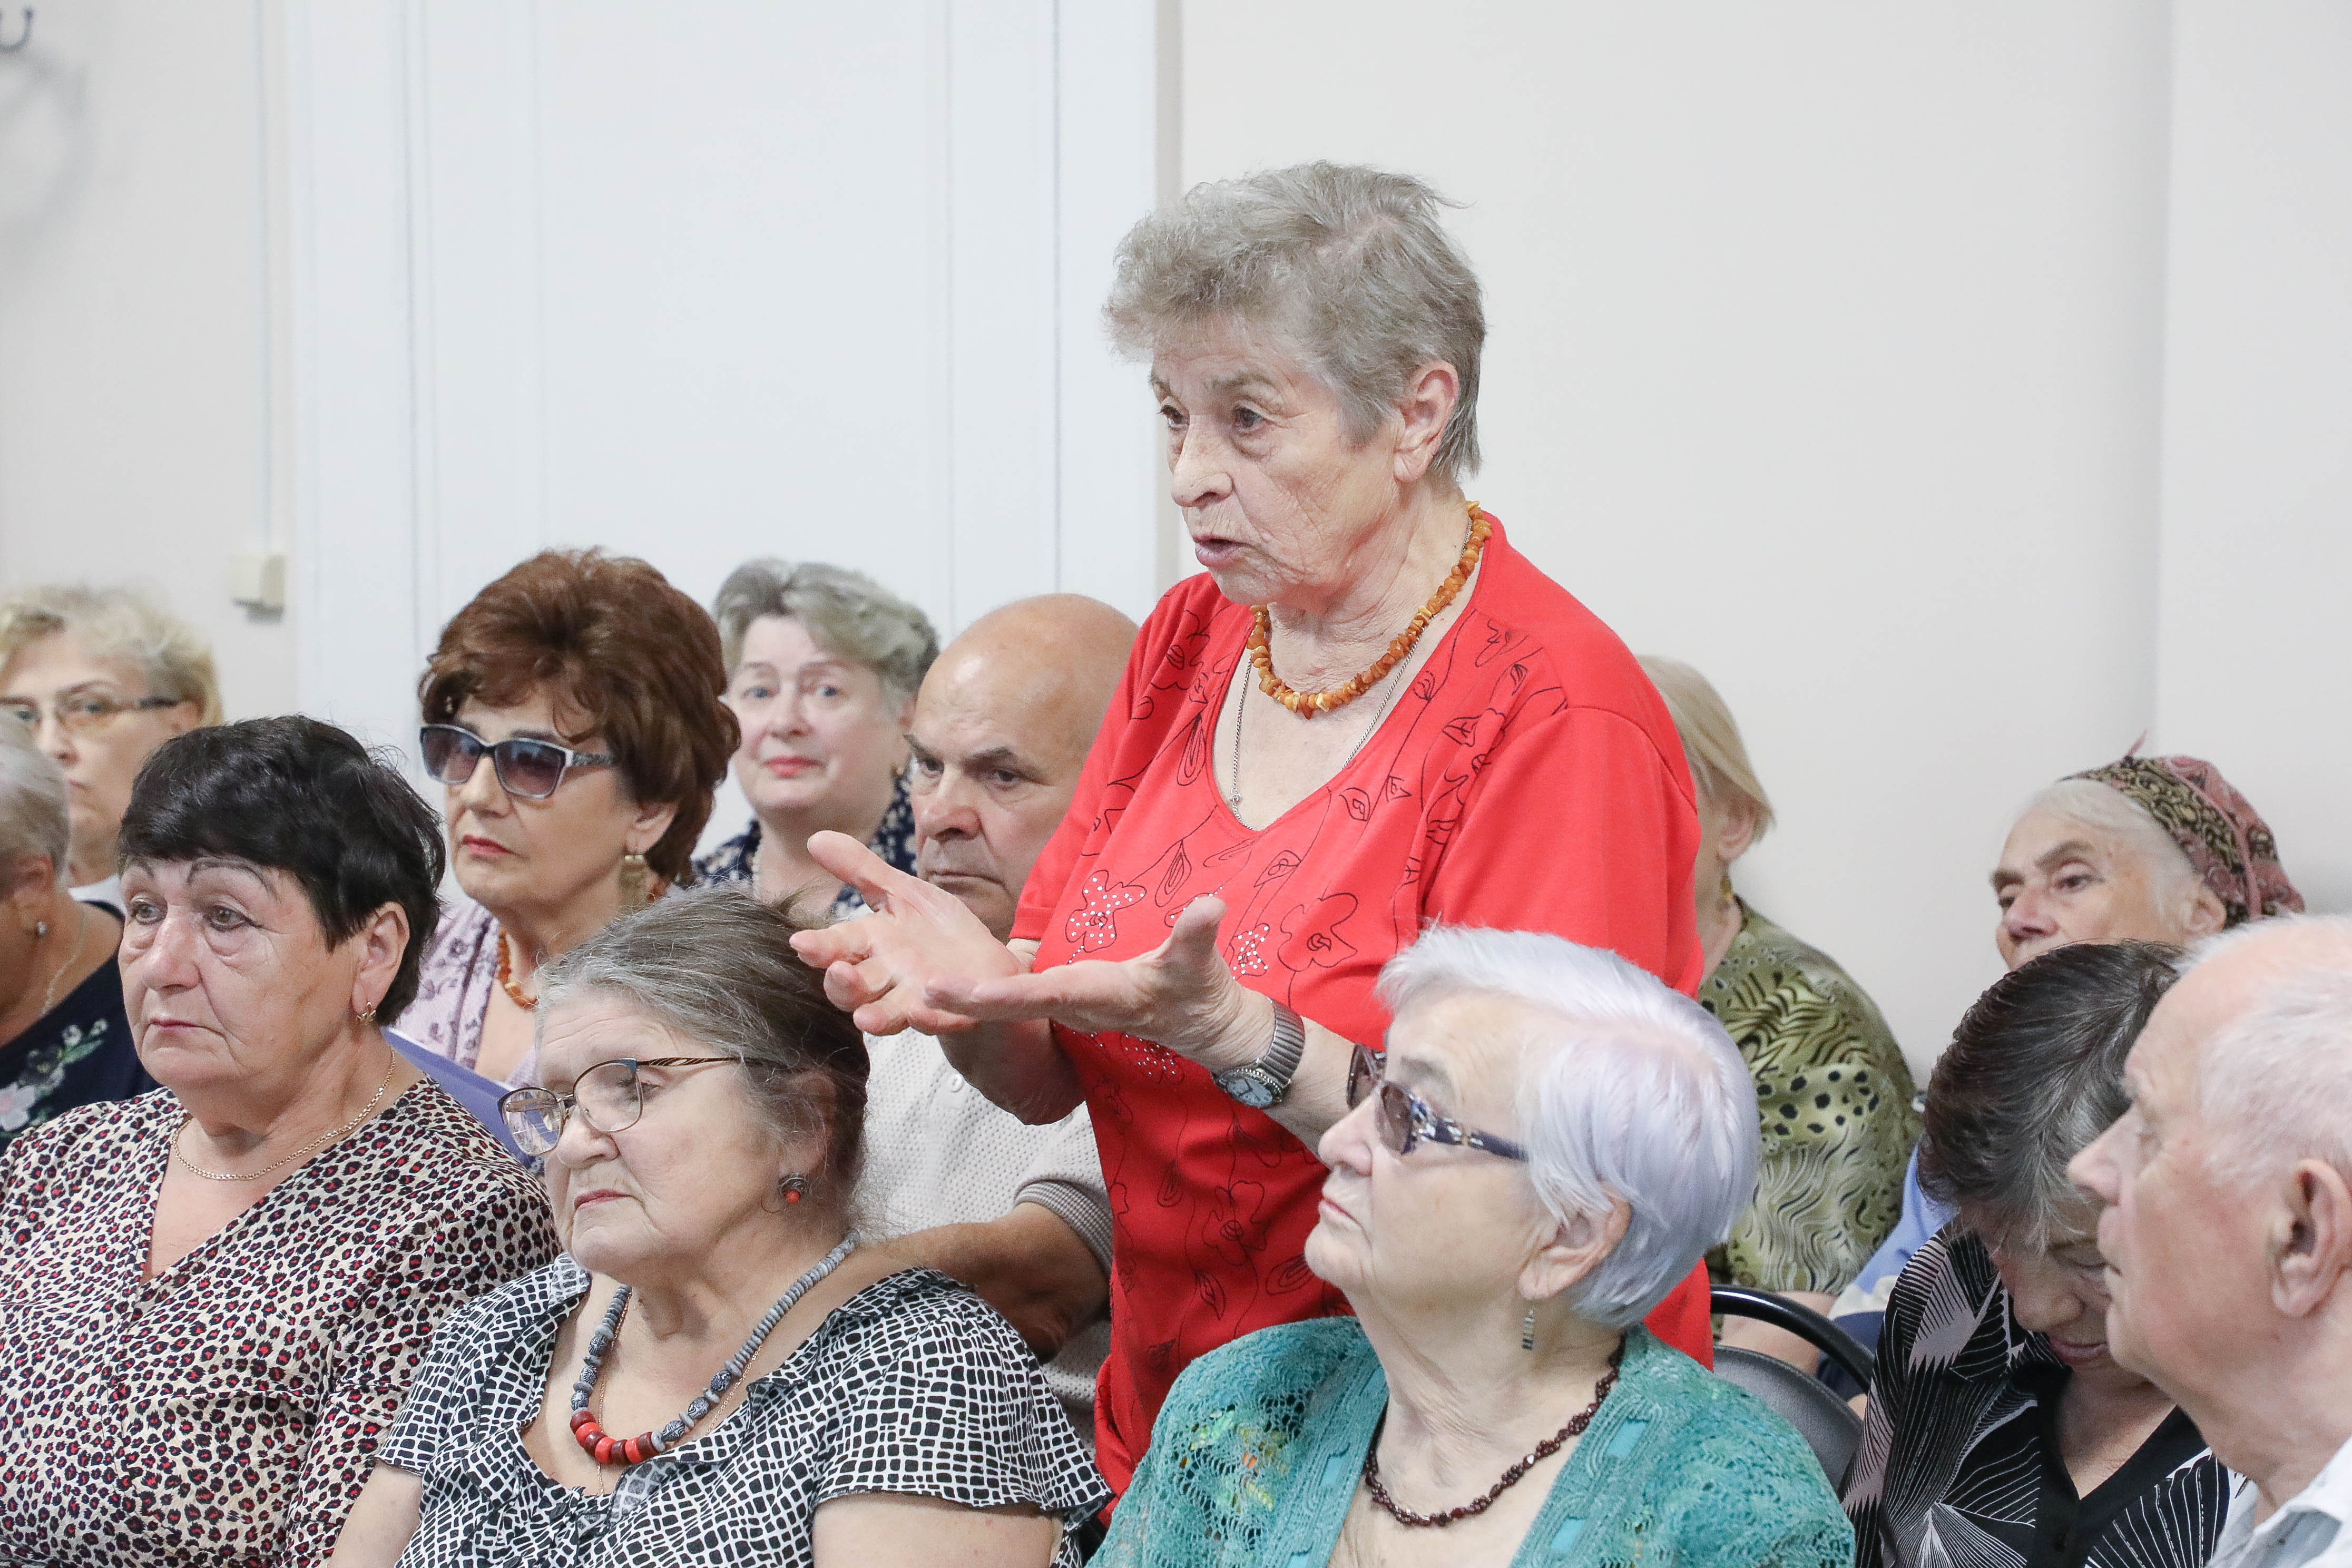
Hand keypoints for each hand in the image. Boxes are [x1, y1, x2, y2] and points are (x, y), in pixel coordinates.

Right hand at [787, 831, 1025, 1035]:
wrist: (987, 962)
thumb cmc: (936, 931)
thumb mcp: (902, 893)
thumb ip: (861, 870)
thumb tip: (815, 837)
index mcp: (871, 945)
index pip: (836, 947)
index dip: (818, 947)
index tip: (800, 941)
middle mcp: (887, 978)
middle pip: (854, 990)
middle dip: (843, 985)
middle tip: (839, 972)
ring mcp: (917, 999)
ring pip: (889, 1014)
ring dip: (877, 1016)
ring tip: (866, 1018)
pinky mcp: (954, 1012)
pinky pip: (942, 1019)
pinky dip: (934, 1016)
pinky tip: (927, 1007)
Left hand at [925, 895, 1266, 1071]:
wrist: (1199, 1025)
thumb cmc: (1197, 994)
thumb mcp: (1198, 967)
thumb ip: (1196, 938)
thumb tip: (1209, 906)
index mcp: (1091, 994)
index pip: (1033, 996)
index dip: (989, 995)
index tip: (946, 993)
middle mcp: (1067, 1003)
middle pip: (1004, 1003)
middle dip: (959, 1001)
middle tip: (912, 993)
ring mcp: (1061, 1003)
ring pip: (1002, 1001)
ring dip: (960, 998)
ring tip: (908, 988)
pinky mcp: (1061, 997)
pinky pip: (1012, 996)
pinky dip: (978, 989)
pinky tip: (943, 980)